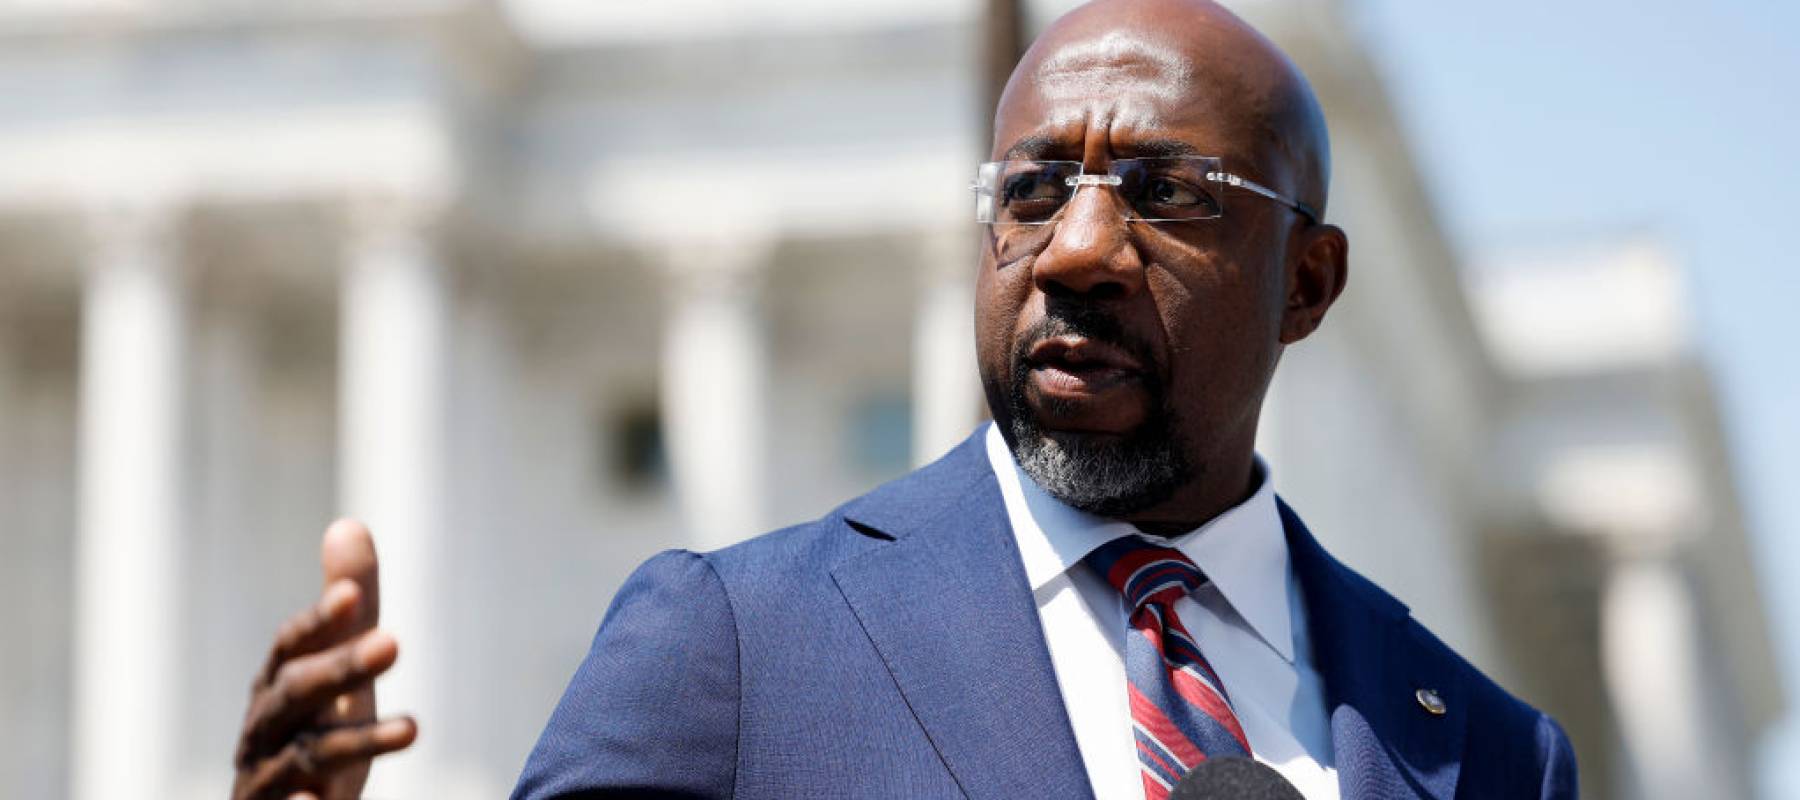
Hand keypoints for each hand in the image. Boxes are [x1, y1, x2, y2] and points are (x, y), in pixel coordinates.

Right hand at [232, 520, 417, 799]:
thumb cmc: (312, 730)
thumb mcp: (336, 669)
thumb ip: (348, 606)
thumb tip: (349, 524)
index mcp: (277, 684)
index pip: (293, 645)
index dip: (320, 620)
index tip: (355, 595)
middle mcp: (265, 728)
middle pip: (298, 693)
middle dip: (343, 667)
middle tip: (395, 641)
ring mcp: (268, 778)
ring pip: (305, 756)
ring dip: (357, 741)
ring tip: (412, 728)